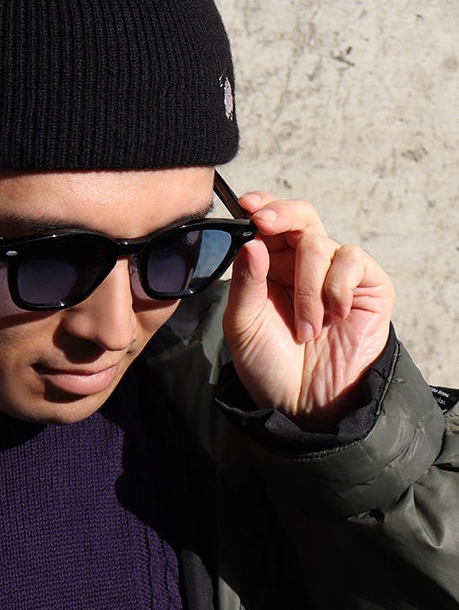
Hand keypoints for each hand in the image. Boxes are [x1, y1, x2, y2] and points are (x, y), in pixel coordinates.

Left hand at [222, 191, 394, 427]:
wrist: (304, 404)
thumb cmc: (268, 365)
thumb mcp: (242, 325)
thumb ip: (245, 282)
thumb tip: (252, 241)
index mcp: (269, 268)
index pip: (268, 223)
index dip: (261, 207)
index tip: (246, 205)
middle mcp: (302, 265)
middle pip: (300, 216)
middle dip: (282, 215)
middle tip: (265, 223)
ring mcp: (336, 275)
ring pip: (320, 244)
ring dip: (307, 287)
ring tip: (306, 329)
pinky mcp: (367, 287)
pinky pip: (352, 260)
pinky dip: (336, 288)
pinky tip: (333, 317)